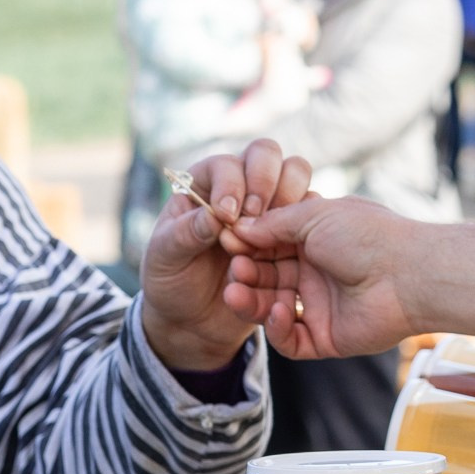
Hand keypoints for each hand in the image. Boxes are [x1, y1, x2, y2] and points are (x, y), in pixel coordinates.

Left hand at [137, 140, 315, 368]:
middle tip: (256, 215)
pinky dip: (303, 228)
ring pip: (296, 173)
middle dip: (266, 179)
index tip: (227, 216)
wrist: (194, 320)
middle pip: (266, 153)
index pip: (226, 165)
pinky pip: (309, 214)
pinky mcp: (290, 232)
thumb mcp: (164, 258)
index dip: (231, 184)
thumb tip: (213, 217)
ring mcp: (269, 207)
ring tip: (274, 232)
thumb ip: (183, 234)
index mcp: (205, 184)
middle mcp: (240, 187)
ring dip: (289, 197)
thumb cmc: (172, 281)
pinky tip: (287, 254)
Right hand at [225, 200, 474, 358]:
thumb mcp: (313, 216)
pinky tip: (280, 311)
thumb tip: (238, 228)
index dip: (246, 244)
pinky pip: (291, 339)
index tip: (226, 240)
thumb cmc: (366, 236)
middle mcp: (316, 273)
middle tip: (232, 270)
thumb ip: (273, 224)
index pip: (268, 245)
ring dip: (252, 302)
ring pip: (272, 309)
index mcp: (314, 240)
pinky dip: (279, 328)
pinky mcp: (326, 338)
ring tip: (237, 293)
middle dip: (245, 274)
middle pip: (266, 278)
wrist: (408, 274)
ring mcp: (320, 306)